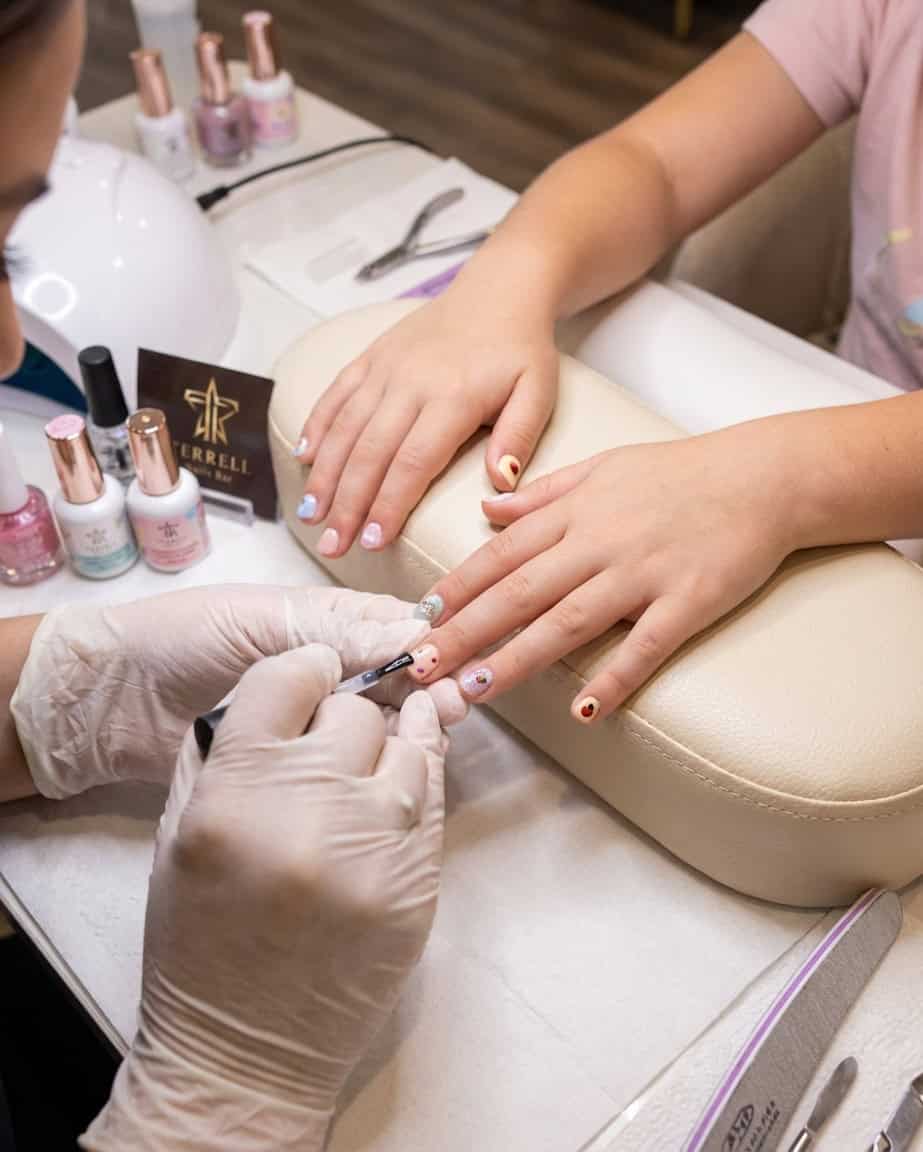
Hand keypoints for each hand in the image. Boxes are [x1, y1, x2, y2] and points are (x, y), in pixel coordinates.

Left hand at [11, 584, 463, 797]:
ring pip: (378, 722)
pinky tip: (398, 772)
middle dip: (429, 687)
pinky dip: (375, 765)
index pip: (392, 628)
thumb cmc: (184, 640)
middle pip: (396, 677)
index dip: (429, 644)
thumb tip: (416, 639)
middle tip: (454, 708)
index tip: (456, 665)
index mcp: (321, 623)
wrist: (110, 700)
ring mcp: (310, 720)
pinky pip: (344, 763)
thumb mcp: (263, 624)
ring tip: (435, 738)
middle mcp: (326, 670)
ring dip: (409, 727)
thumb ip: (335, 632)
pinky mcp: (294, 766)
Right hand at [80, 645, 446, 1151]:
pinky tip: (402, 770)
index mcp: (235, 795)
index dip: (301, 670)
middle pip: (354, 709)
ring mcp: (376, 850)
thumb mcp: (178, 832)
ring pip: (408, 743)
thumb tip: (281, 691)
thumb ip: (222, 750)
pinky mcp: (419, 884)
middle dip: (341, 713)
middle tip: (329, 734)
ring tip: (373, 747)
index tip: (310, 675)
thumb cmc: (197, 942)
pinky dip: (418, 775)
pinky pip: (433, 796)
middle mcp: (311, 813)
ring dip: (389, 740)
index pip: (286, 678)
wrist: (246, 1051)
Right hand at [293, 288, 558, 556]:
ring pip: (345, 427)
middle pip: (370, 452)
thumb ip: (519, 436)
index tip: (373, 541)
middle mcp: (410, 382)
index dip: (389, 504)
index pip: (412, 462)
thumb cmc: (521, 349)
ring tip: (311, 517)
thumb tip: (499, 484)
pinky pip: (336, 392)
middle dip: (347, 503)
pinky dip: (317, 425)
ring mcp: (385, 367)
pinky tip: (303, 458)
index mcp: (452, 397)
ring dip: (324, 475)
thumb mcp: (538, 391)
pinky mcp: (371, 356)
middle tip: (333, 544)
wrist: (499, 289)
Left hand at [406, 427, 797, 719]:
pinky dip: (615, 678)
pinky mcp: (688, 601)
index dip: (457, 588)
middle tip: (421, 666)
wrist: (764, 475)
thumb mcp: (602, 467)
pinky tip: (584, 710)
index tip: (418, 618)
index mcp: (575, 512)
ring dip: (517, 657)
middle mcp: (600, 542)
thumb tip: (487, 509)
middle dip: (465, 631)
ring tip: (474, 688)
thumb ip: (541, 493)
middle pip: (519, 592)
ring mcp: (643, 573)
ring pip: (568, 621)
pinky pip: (645, 646)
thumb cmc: (680, 472)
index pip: (501, 554)